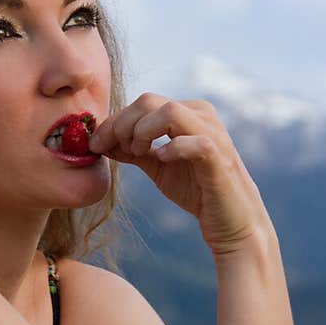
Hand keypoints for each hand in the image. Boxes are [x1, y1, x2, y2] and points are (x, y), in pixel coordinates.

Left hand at [88, 93, 272, 255]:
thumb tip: (100, 141)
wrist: (231, 222)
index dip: (113, 121)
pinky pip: (196, 142)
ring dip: (143, 132)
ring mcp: (213, 134)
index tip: (94, 144)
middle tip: (112, 150)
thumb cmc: (196, 190)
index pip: (141, 103)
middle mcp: (201, 115)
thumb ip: (133, 150)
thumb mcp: (158, 166)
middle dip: (121, 125)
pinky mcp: (220, 159)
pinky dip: (173, 148)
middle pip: (149, 101)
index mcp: (186, 112)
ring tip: (138, 154)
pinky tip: (162, 160)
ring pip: (170, 112)